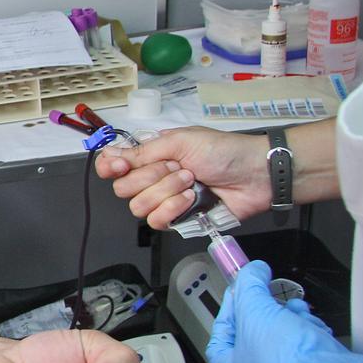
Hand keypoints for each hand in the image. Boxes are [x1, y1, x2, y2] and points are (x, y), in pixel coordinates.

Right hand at [95, 127, 269, 228]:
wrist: (254, 174)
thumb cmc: (222, 150)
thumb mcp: (179, 141)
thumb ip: (141, 152)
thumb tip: (107, 154)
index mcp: (150, 155)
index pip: (112, 165)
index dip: (110, 167)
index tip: (121, 165)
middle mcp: (152, 178)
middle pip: (122, 188)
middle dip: (150, 177)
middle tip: (177, 167)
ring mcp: (164, 200)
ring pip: (138, 206)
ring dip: (165, 192)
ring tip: (191, 181)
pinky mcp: (178, 219)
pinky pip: (156, 221)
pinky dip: (172, 208)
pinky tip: (191, 199)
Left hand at [206, 260, 362, 362]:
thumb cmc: (285, 362)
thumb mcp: (255, 310)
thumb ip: (250, 286)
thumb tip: (252, 271)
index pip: (221, 335)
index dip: (228, 309)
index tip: (239, 292)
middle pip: (254, 334)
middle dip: (265, 310)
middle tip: (270, 297)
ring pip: (282, 338)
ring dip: (290, 317)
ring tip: (296, 310)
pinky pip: (304, 347)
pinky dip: (308, 331)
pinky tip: (312, 326)